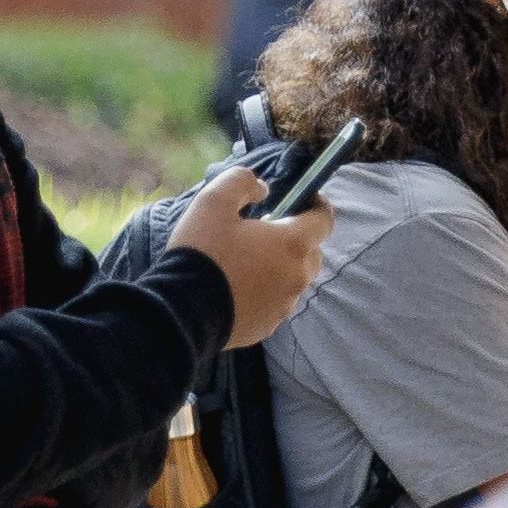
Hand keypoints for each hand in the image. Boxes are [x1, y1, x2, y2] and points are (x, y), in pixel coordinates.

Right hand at [170, 171, 340, 348]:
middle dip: (295, 240)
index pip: (324, 220)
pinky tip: (238, 289)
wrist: (183, 311)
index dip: (316, 206)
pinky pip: (275, 303)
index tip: (302, 200)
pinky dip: (265, 293)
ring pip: (293, 280)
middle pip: (311, 253)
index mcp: (293, 244)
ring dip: (279, 267)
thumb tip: (262, 189)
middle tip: (264, 233)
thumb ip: (242, 182)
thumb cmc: (202, 252)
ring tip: (246, 262)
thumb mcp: (213, 201)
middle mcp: (297, 276)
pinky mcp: (269, 325)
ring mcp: (285, 305)